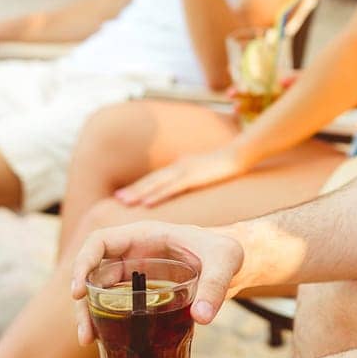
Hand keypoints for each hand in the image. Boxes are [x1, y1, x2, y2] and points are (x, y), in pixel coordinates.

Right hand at [69, 220, 244, 343]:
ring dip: (90, 314)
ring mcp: (136, 273)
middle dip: (82, 300)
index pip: (100, 241)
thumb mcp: (226, 261)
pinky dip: (108, 320)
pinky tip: (105, 342)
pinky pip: (117, 304)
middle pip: (94, 271)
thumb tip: (201, 317)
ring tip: (89, 341)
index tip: (77, 291)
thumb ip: (216, 285)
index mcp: (144, 235)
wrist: (235, 264)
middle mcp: (134, 253)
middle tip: (85, 333)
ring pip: (100, 290)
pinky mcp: (143, 292)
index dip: (83, 262)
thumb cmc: (227, 251)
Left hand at [114, 148, 249, 206]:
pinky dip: (157, 195)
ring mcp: (185, 170)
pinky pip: (171, 188)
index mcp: (180, 166)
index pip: (156, 178)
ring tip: (124, 202)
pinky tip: (146, 203)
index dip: (140, 185)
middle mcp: (178, 166)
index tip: (125, 194)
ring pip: (157, 183)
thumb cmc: (224, 164)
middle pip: (152, 180)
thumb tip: (184, 185)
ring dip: (139, 192)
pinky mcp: (193, 176)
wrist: (239, 154)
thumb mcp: (204, 171)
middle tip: (117, 199)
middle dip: (134, 189)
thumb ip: (192, 176)